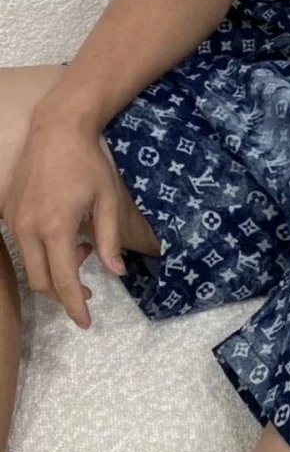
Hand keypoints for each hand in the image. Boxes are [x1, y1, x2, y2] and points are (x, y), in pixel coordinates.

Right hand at [4, 114, 126, 329]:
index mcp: (55, 228)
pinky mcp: (9, 212)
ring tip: (84, 251)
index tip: (86, 323)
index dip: (74, 306)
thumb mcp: (109, 200)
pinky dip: (44, 252)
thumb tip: (116, 273)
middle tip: (90, 290)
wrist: (58, 129)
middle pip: (39, 281)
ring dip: (55, 270)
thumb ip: (111, 240)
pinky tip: (67, 236)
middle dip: (63, 293)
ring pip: (29, 265)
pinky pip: (24, 245)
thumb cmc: (89, 163)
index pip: (62, 280)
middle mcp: (28, 228)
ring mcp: (14, 220)